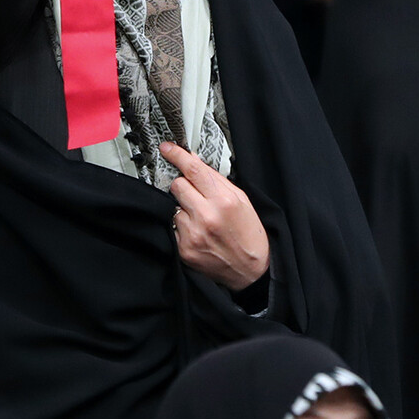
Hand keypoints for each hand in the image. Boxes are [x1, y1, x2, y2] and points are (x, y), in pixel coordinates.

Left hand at [163, 142, 269, 291]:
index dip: (177, 155)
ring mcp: (193, 234)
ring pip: (173, 206)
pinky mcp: (184, 249)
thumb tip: (195, 162)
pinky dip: (183, 226)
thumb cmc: (249, 233)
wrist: (251, 270)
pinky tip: (199, 233)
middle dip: (184, 185)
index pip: (193, 170)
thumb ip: (216, 180)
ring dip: (184, 209)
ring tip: (202, 219)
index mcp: (224, 201)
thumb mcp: (241, 200)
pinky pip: (173, 227)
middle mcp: (206, 216)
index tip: (167, 148)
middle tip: (196, 194)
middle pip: (177, 185)